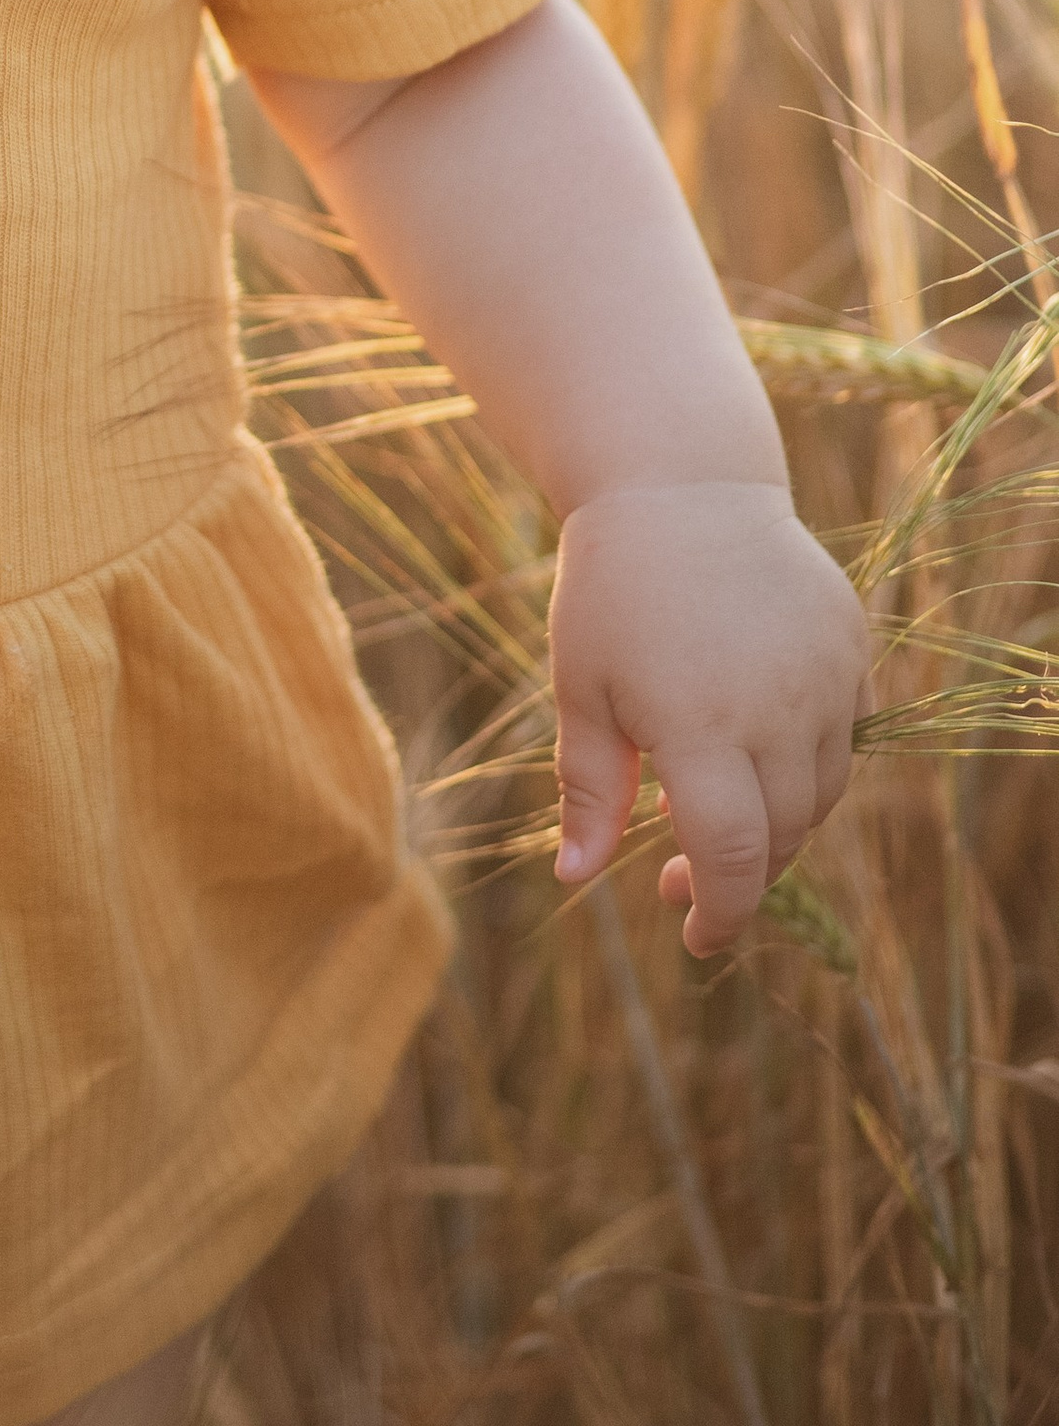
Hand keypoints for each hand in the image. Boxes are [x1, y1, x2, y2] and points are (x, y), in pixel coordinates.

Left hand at [550, 481, 873, 954]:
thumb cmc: (612, 587)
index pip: (733, 858)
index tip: (695, 942)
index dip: (720, 915)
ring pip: (821, 795)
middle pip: (781, 837)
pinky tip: (761, 754)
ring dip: (776, 825)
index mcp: (701, 726)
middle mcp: (778, 708)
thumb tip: (574, 880)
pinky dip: (812, 766)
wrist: (678, 483)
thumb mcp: (580, 687)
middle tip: (678, 878)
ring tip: (714, 810)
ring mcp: (825, 677)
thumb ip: (588, 789)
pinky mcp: (850, 649)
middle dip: (738, 877)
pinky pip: (848, 738)